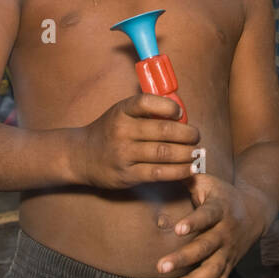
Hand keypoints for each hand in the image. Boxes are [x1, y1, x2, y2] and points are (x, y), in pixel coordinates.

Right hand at [73, 92, 198, 188]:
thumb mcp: (122, 113)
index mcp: (122, 111)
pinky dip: (178, 171)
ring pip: (164, 153)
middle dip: (187, 134)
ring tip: (196, 153)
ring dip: (187, 153)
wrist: (82, 156)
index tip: (181, 113)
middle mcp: (122, 131)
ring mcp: (124, 154)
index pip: (147, 102)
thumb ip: (147, 111)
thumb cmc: (110, 131)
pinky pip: (159, 173)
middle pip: (163, 131)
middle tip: (196, 136)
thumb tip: (182, 116)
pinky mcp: (127, 175)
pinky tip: (189, 169)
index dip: (168, 107)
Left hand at [155, 174, 258, 277]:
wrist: (254, 211)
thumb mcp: (208, 182)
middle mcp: (225, 234)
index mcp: (220, 209)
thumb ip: (186, 178)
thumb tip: (164, 166)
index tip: (177, 230)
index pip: (207, 216)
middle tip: (161, 266)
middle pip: (206, 248)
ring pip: (213, 271)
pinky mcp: (227, 268)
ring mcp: (227, 253)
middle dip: (185, 258)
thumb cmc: (221, 195)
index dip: (193, 222)